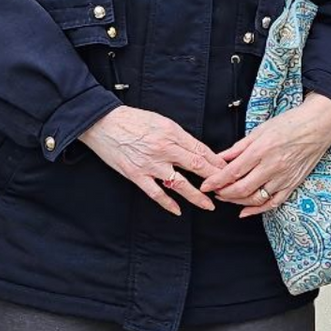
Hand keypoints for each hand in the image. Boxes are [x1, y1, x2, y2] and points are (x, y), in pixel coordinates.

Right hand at [79, 106, 223, 215]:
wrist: (103, 123)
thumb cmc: (131, 120)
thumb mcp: (160, 120)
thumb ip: (178, 136)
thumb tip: (195, 150)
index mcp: (172, 133)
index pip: (201, 150)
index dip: (216, 162)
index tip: (228, 170)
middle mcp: (164, 149)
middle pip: (196, 166)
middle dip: (215, 179)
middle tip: (227, 189)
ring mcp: (150, 164)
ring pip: (180, 183)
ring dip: (197, 196)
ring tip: (209, 205)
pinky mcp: (136, 174)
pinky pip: (155, 192)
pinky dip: (168, 203)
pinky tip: (178, 210)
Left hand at [203, 93, 330, 217]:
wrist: (318, 126)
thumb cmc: (289, 124)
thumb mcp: (260, 130)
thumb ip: (239, 147)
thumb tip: (220, 158)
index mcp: (261, 150)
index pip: (233, 171)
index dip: (216, 181)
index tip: (205, 185)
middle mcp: (272, 166)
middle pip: (242, 189)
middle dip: (224, 193)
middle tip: (215, 191)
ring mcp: (283, 178)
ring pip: (255, 199)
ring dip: (237, 202)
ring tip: (227, 197)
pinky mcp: (292, 184)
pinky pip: (273, 203)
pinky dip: (257, 210)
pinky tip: (245, 211)